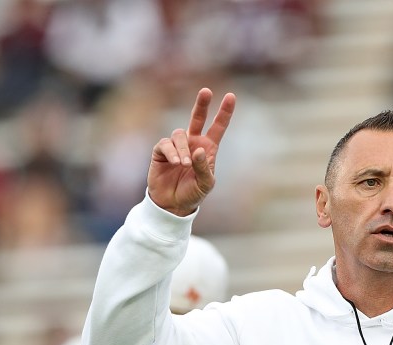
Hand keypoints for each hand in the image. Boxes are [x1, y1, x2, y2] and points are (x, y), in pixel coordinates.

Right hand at [149, 87, 235, 216]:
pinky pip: (166, 144)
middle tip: (207, 92)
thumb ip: (204, 167)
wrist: (173, 204)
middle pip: (197, 118)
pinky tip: (174, 163)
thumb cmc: (192, 194)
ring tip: (184, 164)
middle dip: (202, 104)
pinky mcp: (161, 151)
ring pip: (180, 134)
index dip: (224, 113)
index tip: (231, 97)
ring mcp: (177, 146)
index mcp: (207, 148)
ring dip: (183, 149)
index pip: (218, 127)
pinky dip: (171, 152)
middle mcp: (192, 143)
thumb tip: (198, 149)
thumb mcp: (205, 184)